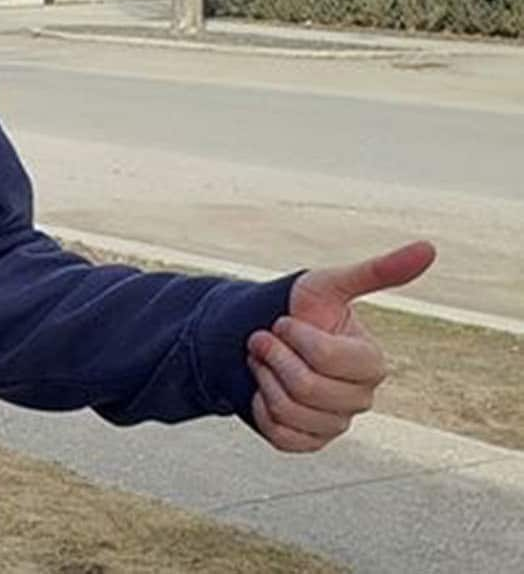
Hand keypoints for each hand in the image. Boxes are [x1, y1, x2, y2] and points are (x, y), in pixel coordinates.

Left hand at [246, 240, 434, 452]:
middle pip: (306, 388)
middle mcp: (360, 398)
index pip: (326, 358)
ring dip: (264, 379)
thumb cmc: (302, 308)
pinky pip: (282, 437)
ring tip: (262, 360)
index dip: (295, 336)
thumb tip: (428, 248)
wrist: (265, 337)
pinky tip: (263, 388)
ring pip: (291, 413)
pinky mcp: (309, 442)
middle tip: (263, 339)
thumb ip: (377, 271)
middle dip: (273, 356)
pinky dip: (261, 409)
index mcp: (371, 364)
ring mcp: (336, 423)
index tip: (284, 321)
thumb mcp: (331, 285)